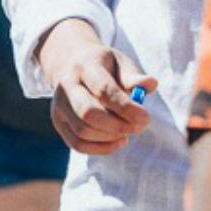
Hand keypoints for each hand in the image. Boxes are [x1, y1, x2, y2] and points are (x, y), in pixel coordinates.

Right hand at [43, 24, 153, 155]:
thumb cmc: (103, 65)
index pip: (103, 90)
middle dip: (117, 125)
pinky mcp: (58, 122)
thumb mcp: (119, 62)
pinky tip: (118, 142)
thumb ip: (133, 76)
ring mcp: (59, 105)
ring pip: (82, 131)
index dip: (125, 107)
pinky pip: (77, 144)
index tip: (146, 117)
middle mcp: (67, 86)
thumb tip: (151, 84)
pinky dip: (100, 149)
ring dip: (110, 137)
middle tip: (139, 127)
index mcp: (85, 66)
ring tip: (129, 131)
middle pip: (88, 113)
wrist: (70, 62)